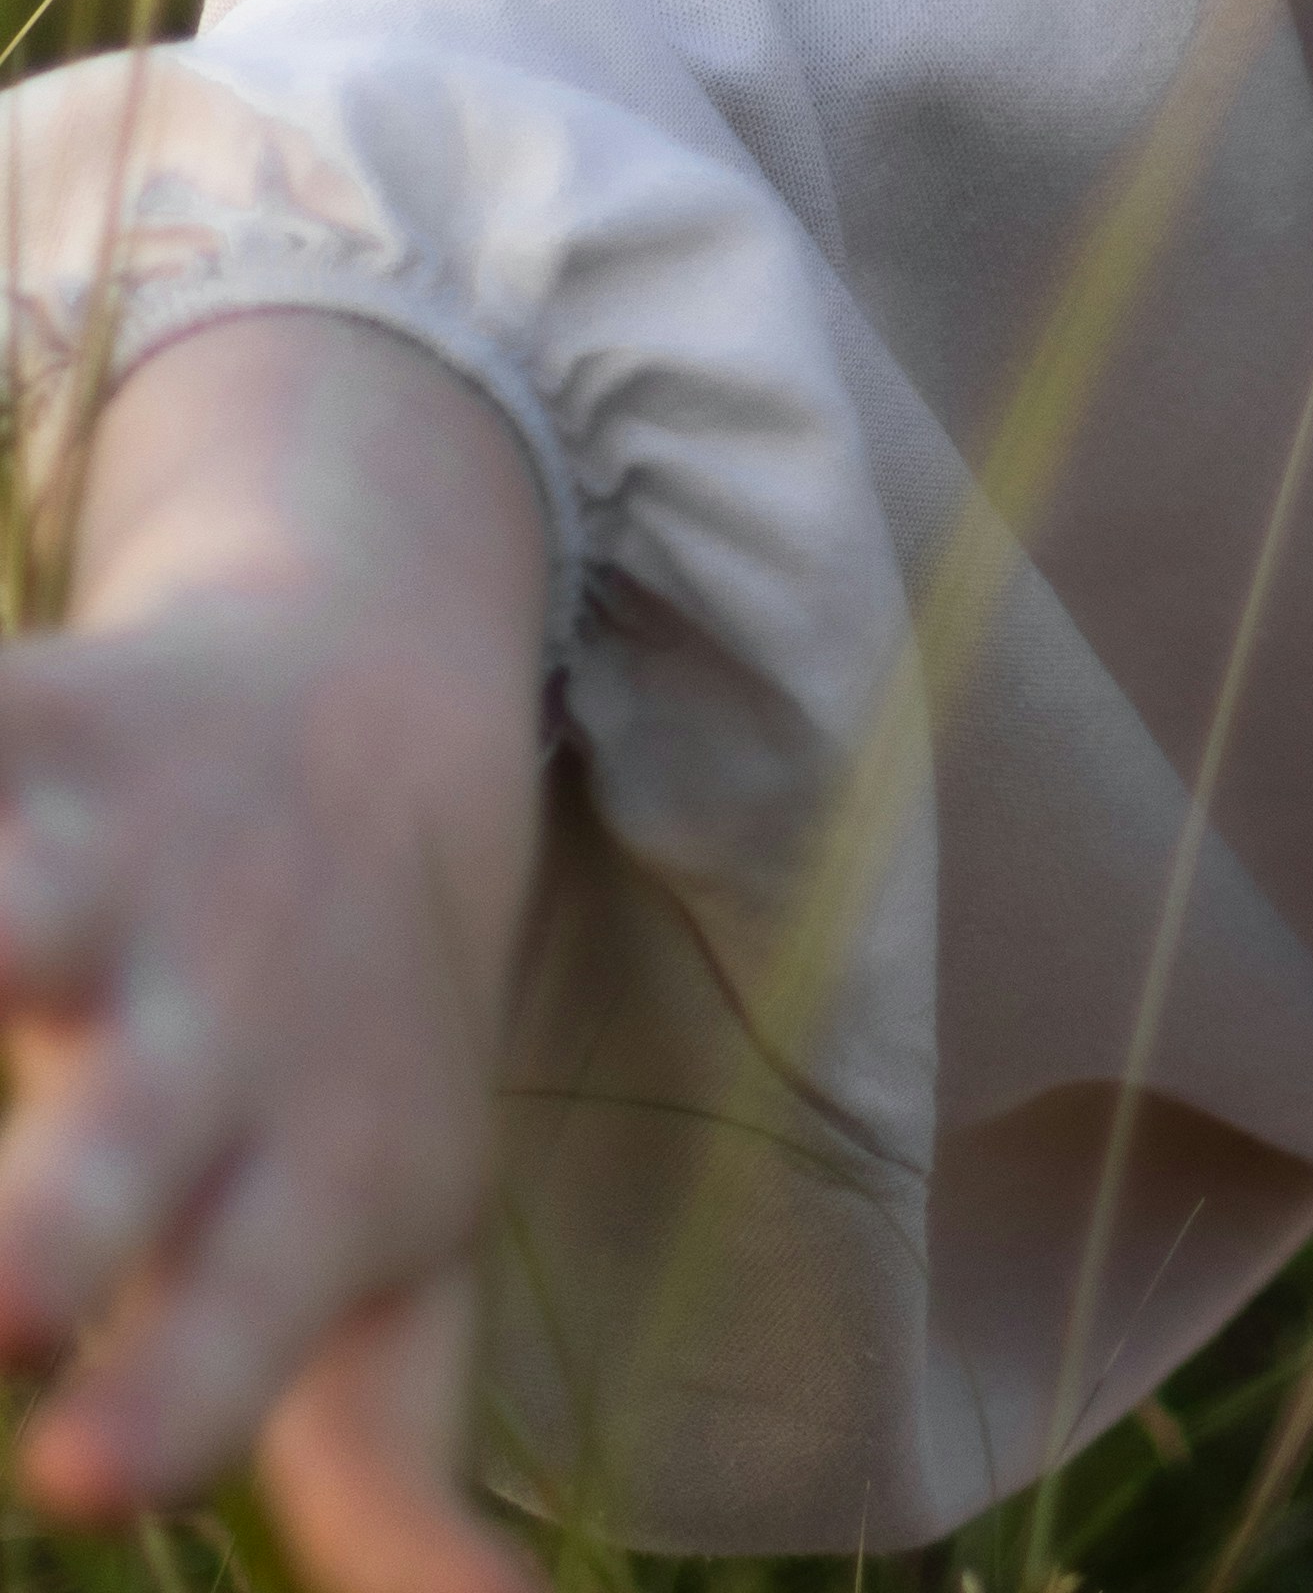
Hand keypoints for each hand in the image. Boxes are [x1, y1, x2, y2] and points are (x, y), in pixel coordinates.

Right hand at [0, 313, 549, 1592]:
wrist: (383, 716)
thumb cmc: (349, 1055)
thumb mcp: (393, 1262)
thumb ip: (392, 1480)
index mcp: (299, 1174)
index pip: (240, 1322)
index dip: (167, 1401)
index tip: (78, 1479)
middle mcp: (212, 1026)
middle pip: (120, 1145)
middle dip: (43, 1221)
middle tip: (3, 1291)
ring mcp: (117, 865)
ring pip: (18, 908)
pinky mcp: (43, 713)